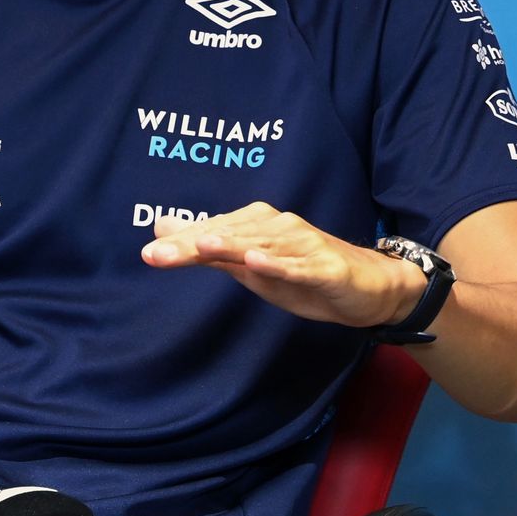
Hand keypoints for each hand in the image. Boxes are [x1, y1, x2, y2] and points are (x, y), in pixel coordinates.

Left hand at [140, 202, 421, 327]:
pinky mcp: (325, 267)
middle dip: (194, 245)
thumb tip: (160, 228)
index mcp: (259, 227)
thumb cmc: (304, 273)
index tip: (149, 252)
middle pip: (232, 237)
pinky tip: (258, 262)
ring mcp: (304, 246)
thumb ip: (209, 250)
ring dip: (232, 245)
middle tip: (157, 253)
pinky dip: (279, 264)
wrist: (367, 288)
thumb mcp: (252, 267)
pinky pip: (299, 266)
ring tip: (202, 246)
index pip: (215, 233)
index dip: (182, 244)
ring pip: (263, 246)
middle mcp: (280, 229)